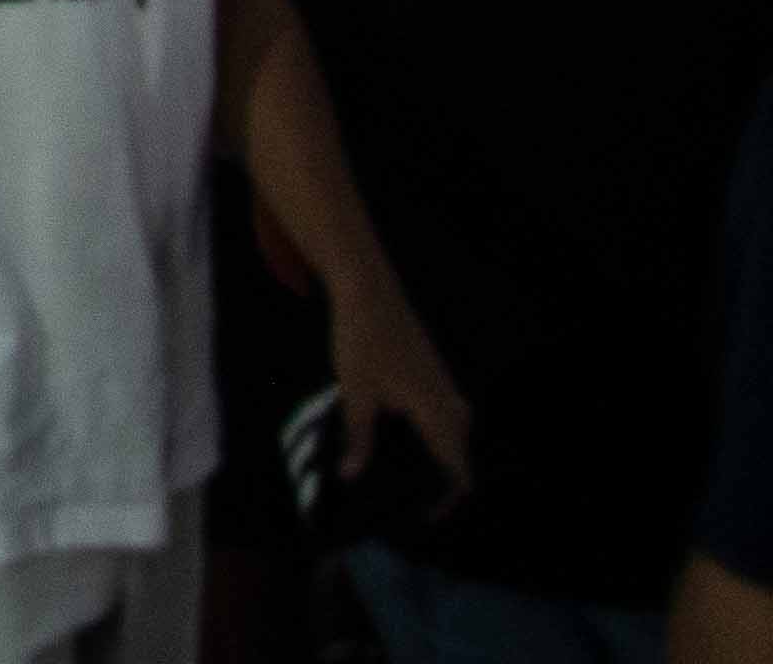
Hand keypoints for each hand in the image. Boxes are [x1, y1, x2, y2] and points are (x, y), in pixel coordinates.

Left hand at [328, 279, 474, 502]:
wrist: (369, 292)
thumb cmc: (363, 340)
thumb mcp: (355, 393)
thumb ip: (358, 438)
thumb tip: (352, 476)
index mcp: (439, 414)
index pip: (459, 472)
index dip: (447, 501)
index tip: (423, 519)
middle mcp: (451, 406)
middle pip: (455, 460)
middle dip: (435, 485)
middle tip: (401, 504)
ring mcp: (445, 391)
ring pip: (449, 440)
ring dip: (430, 460)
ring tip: (395, 478)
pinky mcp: (433, 380)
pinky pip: (441, 421)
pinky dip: (426, 438)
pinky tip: (394, 443)